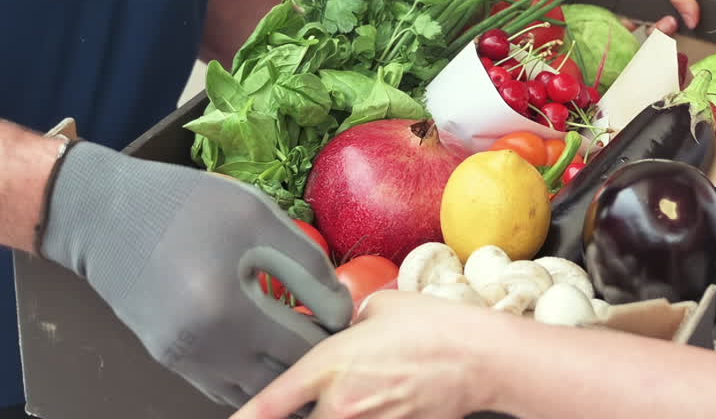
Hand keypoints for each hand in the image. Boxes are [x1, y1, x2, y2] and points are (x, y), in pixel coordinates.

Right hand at [37, 141, 352, 406]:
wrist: (106, 216)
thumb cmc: (186, 206)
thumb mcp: (257, 217)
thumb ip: (307, 264)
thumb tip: (340, 307)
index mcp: (228, 310)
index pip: (305, 348)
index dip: (332, 332)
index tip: (339, 309)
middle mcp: (204, 349)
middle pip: (282, 379)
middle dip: (310, 355)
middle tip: (324, 325)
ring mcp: (184, 361)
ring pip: (253, 390)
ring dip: (280, 368)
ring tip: (295, 332)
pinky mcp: (171, 360)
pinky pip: (224, 386)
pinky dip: (251, 371)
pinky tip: (263, 340)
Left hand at [231, 290, 504, 418]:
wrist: (480, 359)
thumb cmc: (434, 327)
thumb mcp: (379, 307)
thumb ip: (346, 319)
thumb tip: (337, 325)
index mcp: (328, 366)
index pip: (270, 403)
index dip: (245, 415)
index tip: (235, 417)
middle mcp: (340, 405)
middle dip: (299, 409)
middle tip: (308, 394)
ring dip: (331, 413)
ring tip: (355, 392)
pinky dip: (358, 416)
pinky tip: (375, 401)